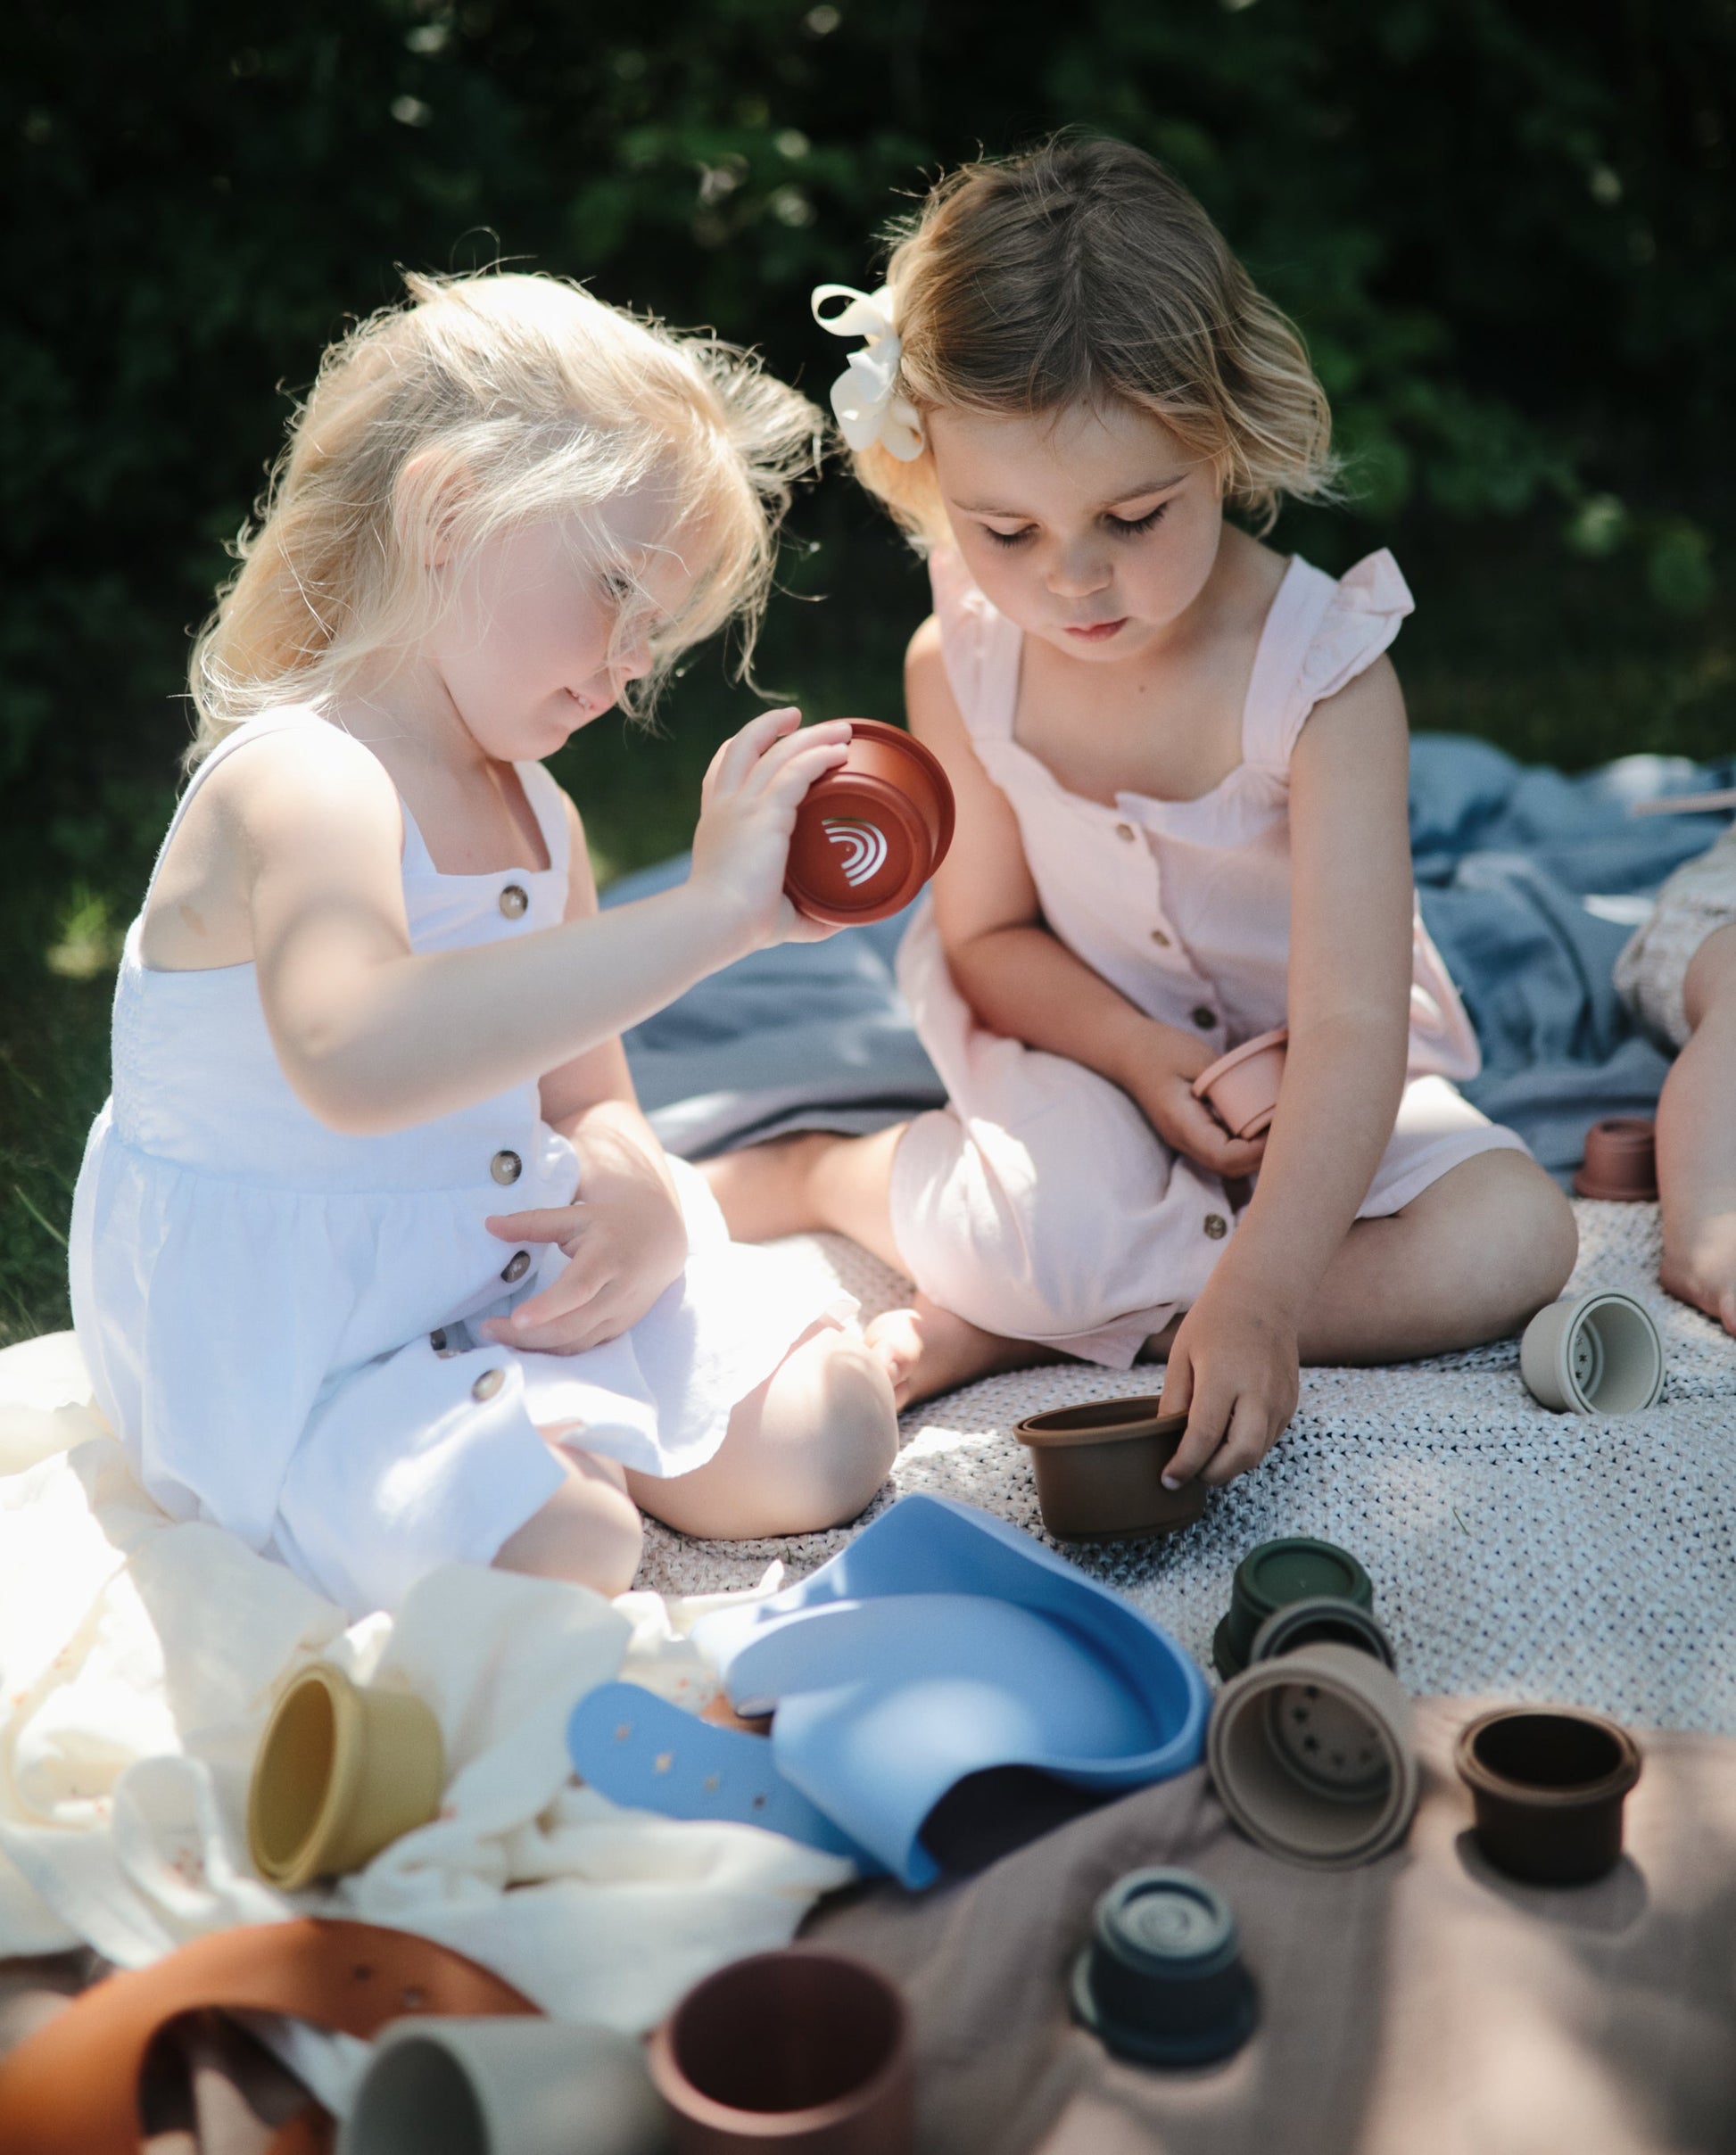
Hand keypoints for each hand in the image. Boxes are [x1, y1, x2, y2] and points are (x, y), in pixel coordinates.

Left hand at [478, 1154, 687, 1355]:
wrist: (661, 1241)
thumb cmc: (611, 1224)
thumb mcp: (576, 1216)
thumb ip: (533, 1222)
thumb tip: (490, 1225)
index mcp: (607, 1258)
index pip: (578, 1289)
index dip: (548, 1307)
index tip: (516, 1318)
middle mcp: (617, 1292)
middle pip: (571, 1325)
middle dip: (527, 1336)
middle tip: (487, 1330)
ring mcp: (620, 1315)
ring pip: (575, 1343)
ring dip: (535, 1347)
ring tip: (498, 1337)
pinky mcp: (618, 1330)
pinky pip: (582, 1347)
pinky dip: (553, 1351)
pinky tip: (525, 1344)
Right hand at [687, 707, 852, 949]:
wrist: (715, 924)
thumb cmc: (737, 928)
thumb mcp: (773, 915)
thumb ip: (806, 916)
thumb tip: (839, 920)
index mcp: (717, 823)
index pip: (723, 770)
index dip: (744, 748)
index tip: (770, 739)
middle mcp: (726, 807)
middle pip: (745, 744)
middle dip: (774, 725)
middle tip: (803, 718)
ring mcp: (744, 806)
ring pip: (778, 752)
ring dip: (811, 736)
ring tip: (842, 731)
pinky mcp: (765, 813)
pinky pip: (796, 771)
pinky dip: (819, 757)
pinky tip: (840, 753)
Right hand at [1119, 1024, 1268, 1180]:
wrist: (1128, 1050)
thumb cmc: (1160, 1049)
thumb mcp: (1197, 1059)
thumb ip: (1227, 1083)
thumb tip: (1266, 1101)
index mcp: (1182, 1124)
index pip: (1224, 1157)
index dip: (1256, 1151)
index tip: (1280, 1128)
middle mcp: (1184, 1140)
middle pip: (1230, 1168)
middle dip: (1264, 1157)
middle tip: (1292, 1130)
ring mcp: (1189, 1140)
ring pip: (1229, 1164)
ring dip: (1258, 1154)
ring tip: (1283, 1129)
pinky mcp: (1196, 1133)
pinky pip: (1226, 1150)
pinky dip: (1248, 1145)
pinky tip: (1266, 1126)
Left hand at [1157, 1286, 1299, 1487]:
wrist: (1263, 1297)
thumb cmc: (1215, 1322)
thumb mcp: (1182, 1355)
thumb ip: (1173, 1400)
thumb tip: (1164, 1440)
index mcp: (1224, 1377)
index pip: (1205, 1436)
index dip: (1185, 1465)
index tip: (1168, 1479)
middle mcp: (1258, 1391)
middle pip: (1241, 1455)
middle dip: (1213, 1475)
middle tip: (1190, 1474)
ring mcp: (1280, 1399)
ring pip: (1258, 1453)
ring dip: (1230, 1464)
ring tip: (1205, 1456)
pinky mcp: (1291, 1403)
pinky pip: (1269, 1440)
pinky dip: (1246, 1448)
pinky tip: (1227, 1438)